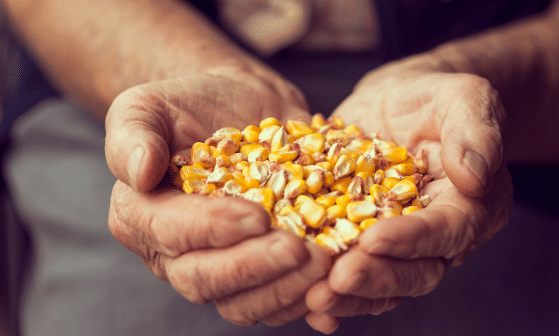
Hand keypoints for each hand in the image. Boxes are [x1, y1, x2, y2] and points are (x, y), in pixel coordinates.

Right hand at [105, 71, 331, 325]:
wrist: (237, 106)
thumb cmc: (189, 103)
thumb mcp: (149, 104)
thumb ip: (134, 132)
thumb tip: (139, 172)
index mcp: (142, 216)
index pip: (171, 235)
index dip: (213, 230)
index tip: (258, 216)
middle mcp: (175, 253)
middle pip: (206, 280)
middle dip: (254, 268)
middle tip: (299, 250)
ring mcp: (220, 266)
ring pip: (243, 303)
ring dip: (285, 290)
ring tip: (326, 265)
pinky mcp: (259, 270)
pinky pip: (277, 300)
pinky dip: (305, 296)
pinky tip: (334, 284)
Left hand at [304, 62, 512, 332]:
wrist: (401, 99)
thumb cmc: (437, 96)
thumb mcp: (464, 98)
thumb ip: (475, 133)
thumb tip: (475, 176)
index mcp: (473, 206)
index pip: (447, 231)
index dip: (412, 240)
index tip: (374, 239)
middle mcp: (439, 236)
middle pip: (415, 271)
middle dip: (376, 278)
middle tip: (337, 279)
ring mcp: (400, 243)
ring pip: (382, 283)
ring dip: (349, 295)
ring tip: (314, 297)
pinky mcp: (363, 239)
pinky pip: (351, 272)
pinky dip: (333, 291)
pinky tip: (306, 304)